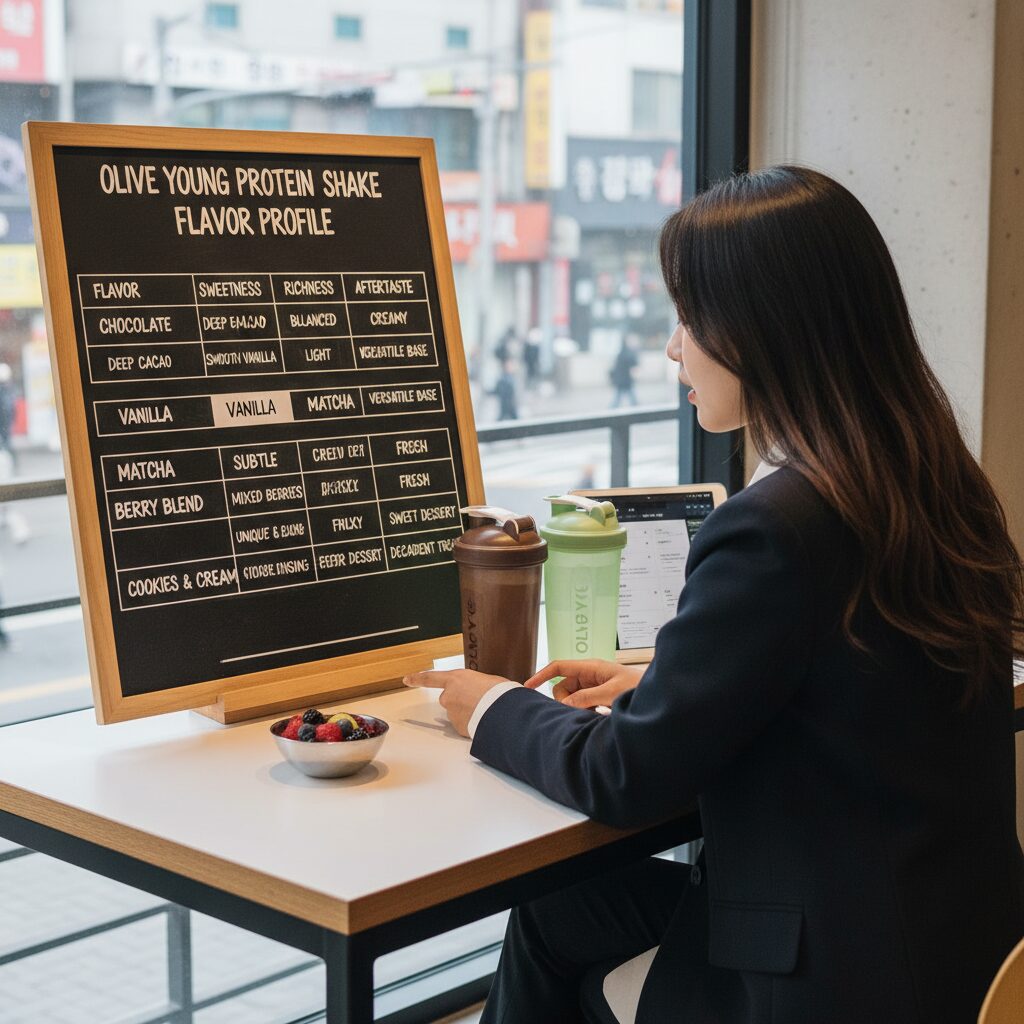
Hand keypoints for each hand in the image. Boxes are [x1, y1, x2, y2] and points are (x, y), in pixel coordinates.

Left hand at [403, 668, 513, 736]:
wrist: (503, 713)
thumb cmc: (498, 693)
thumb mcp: (488, 680)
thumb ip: (476, 684)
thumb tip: (481, 690)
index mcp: (456, 679)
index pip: (430, 678)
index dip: (417, 678)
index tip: (407, 680)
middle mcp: (449, 696)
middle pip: (449, 698)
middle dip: (459, 700)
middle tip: (478, 700)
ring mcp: (452, 713)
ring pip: (457, 713)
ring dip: (467, 712)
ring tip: (485, 710)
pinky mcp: (458, 728)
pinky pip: (463, 725)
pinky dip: (471, 724)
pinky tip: (483, 720)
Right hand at [524, 659, 643, 708]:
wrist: (660, 697)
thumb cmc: (639, 688)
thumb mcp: (612, 693)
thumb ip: (587, 698)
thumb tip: (565, 704)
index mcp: (591, 667)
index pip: (559, 667)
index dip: (541, 675)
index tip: (527, 687)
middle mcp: (591, 676)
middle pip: (563, 687)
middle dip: (565, 701)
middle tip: (581, 712)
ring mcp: (595, 687)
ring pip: (572, 699)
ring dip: (577, 708)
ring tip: (596, 714)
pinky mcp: (601, 699)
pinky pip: (583, 705)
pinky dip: (585, 712)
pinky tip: (598, 716)